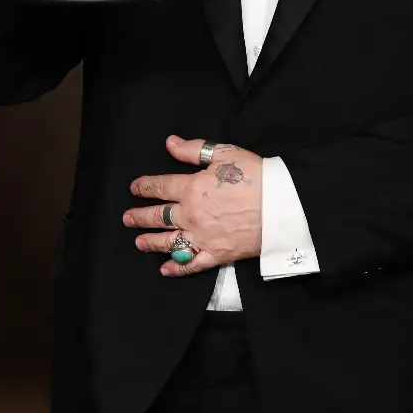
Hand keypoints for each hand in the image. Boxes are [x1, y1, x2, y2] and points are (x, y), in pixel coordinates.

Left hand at [121, 137, 263, 276]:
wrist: (285, 206)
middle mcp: (192, 215)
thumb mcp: (225, 154)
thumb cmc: (256, 176)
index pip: (159, 187)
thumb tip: (169, 143)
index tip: (135, 188)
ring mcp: (203, 237)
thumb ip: (193, 150)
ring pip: (169, 242)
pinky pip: (193, 264)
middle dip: (140, 217)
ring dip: (151, 242)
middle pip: (159, 217)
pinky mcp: (218, 254)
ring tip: (139, 242)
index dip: (144, 187)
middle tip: (127, 218)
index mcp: (192, 188)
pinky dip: (177, 268)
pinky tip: (165, 269)